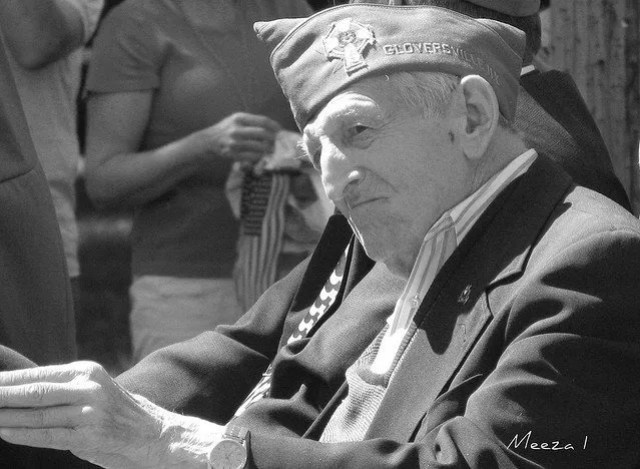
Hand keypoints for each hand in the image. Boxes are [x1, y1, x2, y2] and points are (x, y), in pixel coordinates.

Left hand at [0, 361, 222, 468]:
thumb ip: (63, 388)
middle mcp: (89, 387)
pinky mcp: (90, 435)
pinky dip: (22, 433)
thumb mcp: (94, 389)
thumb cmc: (116, 412)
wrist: (153, 433)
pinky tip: (4, 431)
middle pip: (34, 391)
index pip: (38, 374)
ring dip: (5, 416)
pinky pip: (47, 435)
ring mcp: (90, 412)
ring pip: (37, 414)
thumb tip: (17, 389)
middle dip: (1, 395)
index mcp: (87, 371)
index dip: (7, 380)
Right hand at [199, 112, 281, 163]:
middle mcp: (236, 129)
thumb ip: (253, 122)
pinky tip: (264, 157)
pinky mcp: (232, 154)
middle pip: (263, 134)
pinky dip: (260, 157)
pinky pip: (251, 157)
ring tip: (274, 150)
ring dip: (269, 150)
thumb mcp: (237, 119)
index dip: (275, 127)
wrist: (208, 141)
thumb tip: (274, 128)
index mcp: (240, 118)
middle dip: (274, 140)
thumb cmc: (227, 129)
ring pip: (259, 147)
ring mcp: (234, 143)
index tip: (281, 131)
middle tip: (279, 143)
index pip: (263, 121)